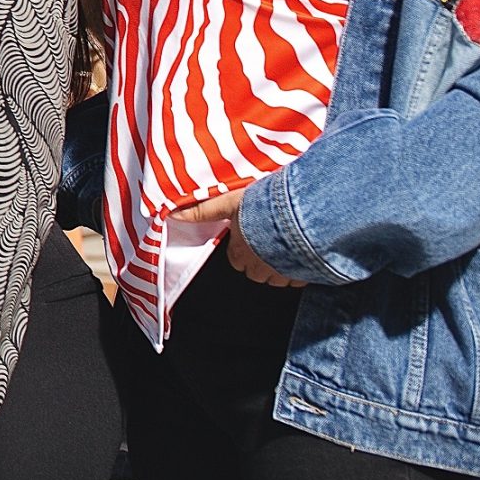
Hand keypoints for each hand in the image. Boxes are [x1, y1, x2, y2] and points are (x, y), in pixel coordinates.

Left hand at [172, 188, 299, 286]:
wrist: (303, 215)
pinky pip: (302, 278)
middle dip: (260, 261)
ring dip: (282, 266)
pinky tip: (306, 254)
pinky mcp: (307, 274)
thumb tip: (173, 214)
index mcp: (241, 250)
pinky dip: (303, 269)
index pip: (235, 260)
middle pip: (256, 273)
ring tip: (287, 248)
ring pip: (279, 277)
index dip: (241, 250)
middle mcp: (260, 266)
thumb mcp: (228, 201)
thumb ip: (202, 210)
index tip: (248, 238)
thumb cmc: (266, 207)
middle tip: (267, 242)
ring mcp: (284, 272)